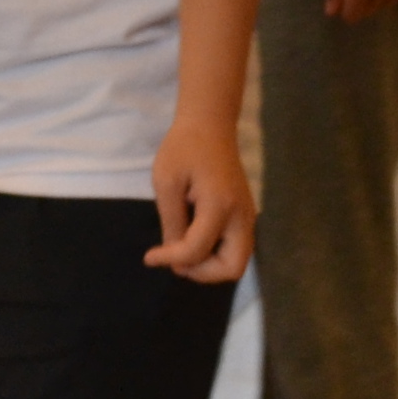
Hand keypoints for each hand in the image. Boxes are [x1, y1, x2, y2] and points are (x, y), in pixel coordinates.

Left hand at [147, 113, 257, 282]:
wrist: (210, 126)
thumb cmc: (184, 148)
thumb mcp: (166, 182)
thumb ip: (172, 223)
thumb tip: (174, 258)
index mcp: (219, 206)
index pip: (197, 250)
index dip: (171, 259)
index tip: (150, 257)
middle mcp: (241, 217)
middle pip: (232, 268)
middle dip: (202, 272)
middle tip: (176, 259)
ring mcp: (247, 217)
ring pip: (236, 261)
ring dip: (209, 265)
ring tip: (182, 250)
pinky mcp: (244, 216)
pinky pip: (235, 248)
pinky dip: (216, 254)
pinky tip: (193, 240)